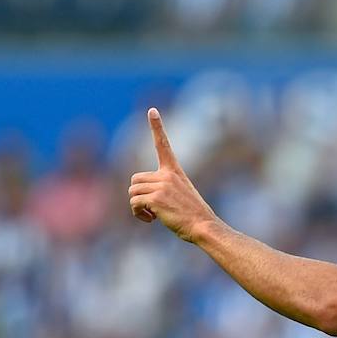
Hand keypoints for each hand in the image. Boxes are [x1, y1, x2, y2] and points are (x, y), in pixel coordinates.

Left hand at [128, 108, 215, 241]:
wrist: (204, 227)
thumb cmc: (196, 217)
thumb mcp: (183, 197)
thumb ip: (164, 190)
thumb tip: (144, 199)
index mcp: (174, 172)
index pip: (163, 145)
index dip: (157, 127)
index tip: (152, 110)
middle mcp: (166, 175)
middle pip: (135, 179)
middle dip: (138, 195)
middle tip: (151, 208)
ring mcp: (161, 186)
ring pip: (132, 191)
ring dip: (137, 206)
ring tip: (152, 215)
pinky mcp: (156, 198)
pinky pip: (134, 202)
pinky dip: (138, 213)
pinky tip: (151, 220)